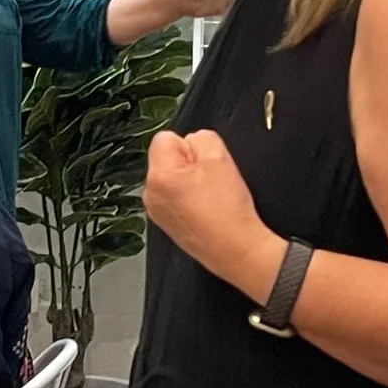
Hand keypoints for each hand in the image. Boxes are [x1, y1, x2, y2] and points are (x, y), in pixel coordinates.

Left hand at [143, 130, 272, 283]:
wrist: (236, 250)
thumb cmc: (228, 211)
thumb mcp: (220, 157)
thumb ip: (202, 137)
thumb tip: (192, 142)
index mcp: (159, 175)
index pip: (165, 137)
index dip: (190, 146)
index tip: (204, 164)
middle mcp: (150, 194)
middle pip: (167, 159)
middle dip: (188, 164)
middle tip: (211, 181)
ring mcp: (156, 211)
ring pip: (172, 179)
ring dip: (189, 182)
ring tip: (210, 198)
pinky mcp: (166, 223)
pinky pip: (175, 198)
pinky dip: (189, 200)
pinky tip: (206, 210)